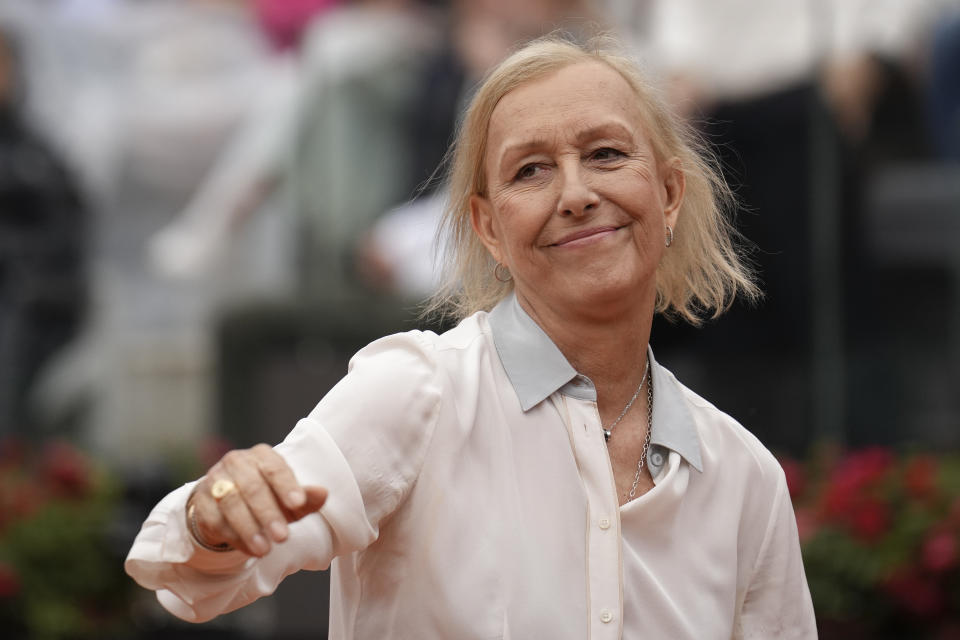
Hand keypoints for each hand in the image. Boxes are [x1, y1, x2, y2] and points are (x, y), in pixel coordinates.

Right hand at [187, 444, 327, 556]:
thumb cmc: (267, 497)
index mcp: (262, 455)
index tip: (299, 504)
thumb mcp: (289, 498)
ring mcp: (215, 479)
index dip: (287, 485)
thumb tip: (323, 493)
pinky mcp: (200, 500)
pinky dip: (233, 536)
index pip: (275, 468)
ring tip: (265, 550)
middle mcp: (236, 462)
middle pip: (252, 486)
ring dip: (249, 528)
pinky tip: (248, 549)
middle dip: (269, 514)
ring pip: (231, 503)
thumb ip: (306, 498)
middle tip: (283, 537)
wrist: (226, 503)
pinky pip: (215, 519)